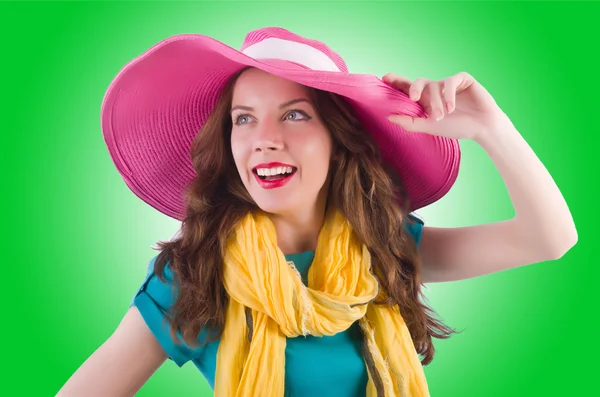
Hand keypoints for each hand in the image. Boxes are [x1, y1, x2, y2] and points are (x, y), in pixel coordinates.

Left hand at [383, 72, 507, 140]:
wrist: (482, 128)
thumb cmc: (456, 127)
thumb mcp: (429, 126)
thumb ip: (409, 122)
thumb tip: (388, 116)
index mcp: (426, 100)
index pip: (408, 88)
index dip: (396, 81)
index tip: (384, 78)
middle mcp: (435, 89)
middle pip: (418, 82)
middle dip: (414, 89)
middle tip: (413, 98)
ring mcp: (448, 84)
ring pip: (435, 86)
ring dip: (437, 102)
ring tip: (443, 115)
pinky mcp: (462, 79)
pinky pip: (450, 82)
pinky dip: (449, 95)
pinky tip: (452, 107)